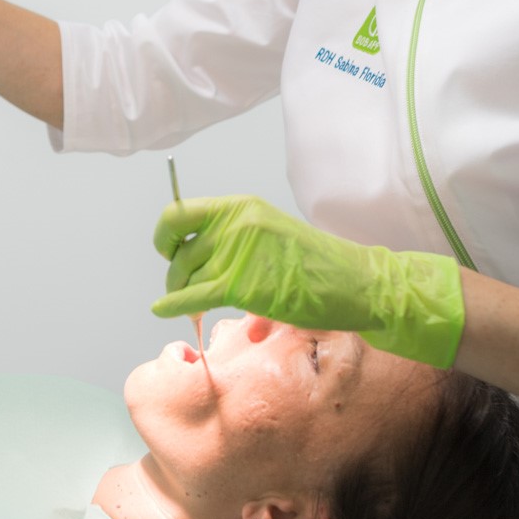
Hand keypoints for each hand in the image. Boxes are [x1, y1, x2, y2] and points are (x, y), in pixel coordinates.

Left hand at [151, 196, 465, 367]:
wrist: (355, 282)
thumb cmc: (316, 265)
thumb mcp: (270, 235)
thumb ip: (234, 239)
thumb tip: (195, 260)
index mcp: (241, 208)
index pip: (179, 214)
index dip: (165, 236)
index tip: (169, 252)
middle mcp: (236, 224)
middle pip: (180, 253)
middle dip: (176, 277)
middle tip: (183, 293)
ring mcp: (239, 252)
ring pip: (187, 277)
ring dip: (182, 296)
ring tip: (195, 308)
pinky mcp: (243, 284)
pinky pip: (194, 296)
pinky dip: (174, 305)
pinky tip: (163, 311)